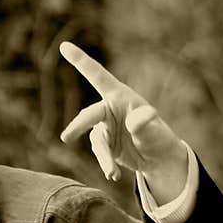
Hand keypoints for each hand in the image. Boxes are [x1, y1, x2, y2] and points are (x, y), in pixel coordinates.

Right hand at [59, 41, 188, 203]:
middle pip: (89, 115)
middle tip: (66, 138)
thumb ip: (145, 123)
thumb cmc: (159, 137)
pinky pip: (100, 154)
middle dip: (78, 126)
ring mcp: (105, 127)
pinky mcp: (104, 143)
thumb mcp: (155, 131)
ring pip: (96, 141)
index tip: (63, 46)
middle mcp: (109, 109)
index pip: (97, 76)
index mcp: (120, 96)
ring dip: (104, 157)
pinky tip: (114, 175)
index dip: (80, 60)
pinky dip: (106, 164)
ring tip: (113, 174)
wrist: (159, 159)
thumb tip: (135, 119)